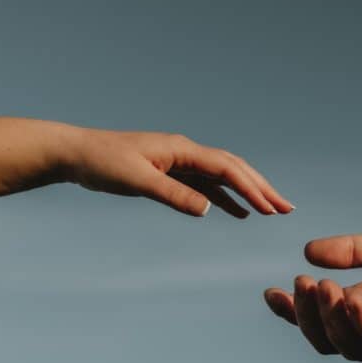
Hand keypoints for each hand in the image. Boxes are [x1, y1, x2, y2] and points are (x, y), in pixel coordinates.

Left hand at [68, 130, 293, 216]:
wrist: (75, 154)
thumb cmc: (102, 163)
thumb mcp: (137, 180)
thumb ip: (173, 195)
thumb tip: (209, 209)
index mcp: (181, 149)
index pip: (226, 168)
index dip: (251, 188)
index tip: (271, 208)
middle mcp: (185, 151)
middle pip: (233, 168)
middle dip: (261, 187)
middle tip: (286, 209)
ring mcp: (178, 161)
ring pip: (222, 177)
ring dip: (248, 192)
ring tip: (272, 210)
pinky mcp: (169, 172)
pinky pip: (205, 185)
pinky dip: (225, 198)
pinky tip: (237, 213)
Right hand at [264, 218, 361, 360]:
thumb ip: (350, 250)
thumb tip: (307, 252)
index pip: (320, 321)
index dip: (292, 313)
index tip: (270, 292)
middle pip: (328, 341)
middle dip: (306, 317)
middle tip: (303, 284)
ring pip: (351, 347)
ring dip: (329, 322)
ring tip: (324, 288)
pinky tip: (351, 300)